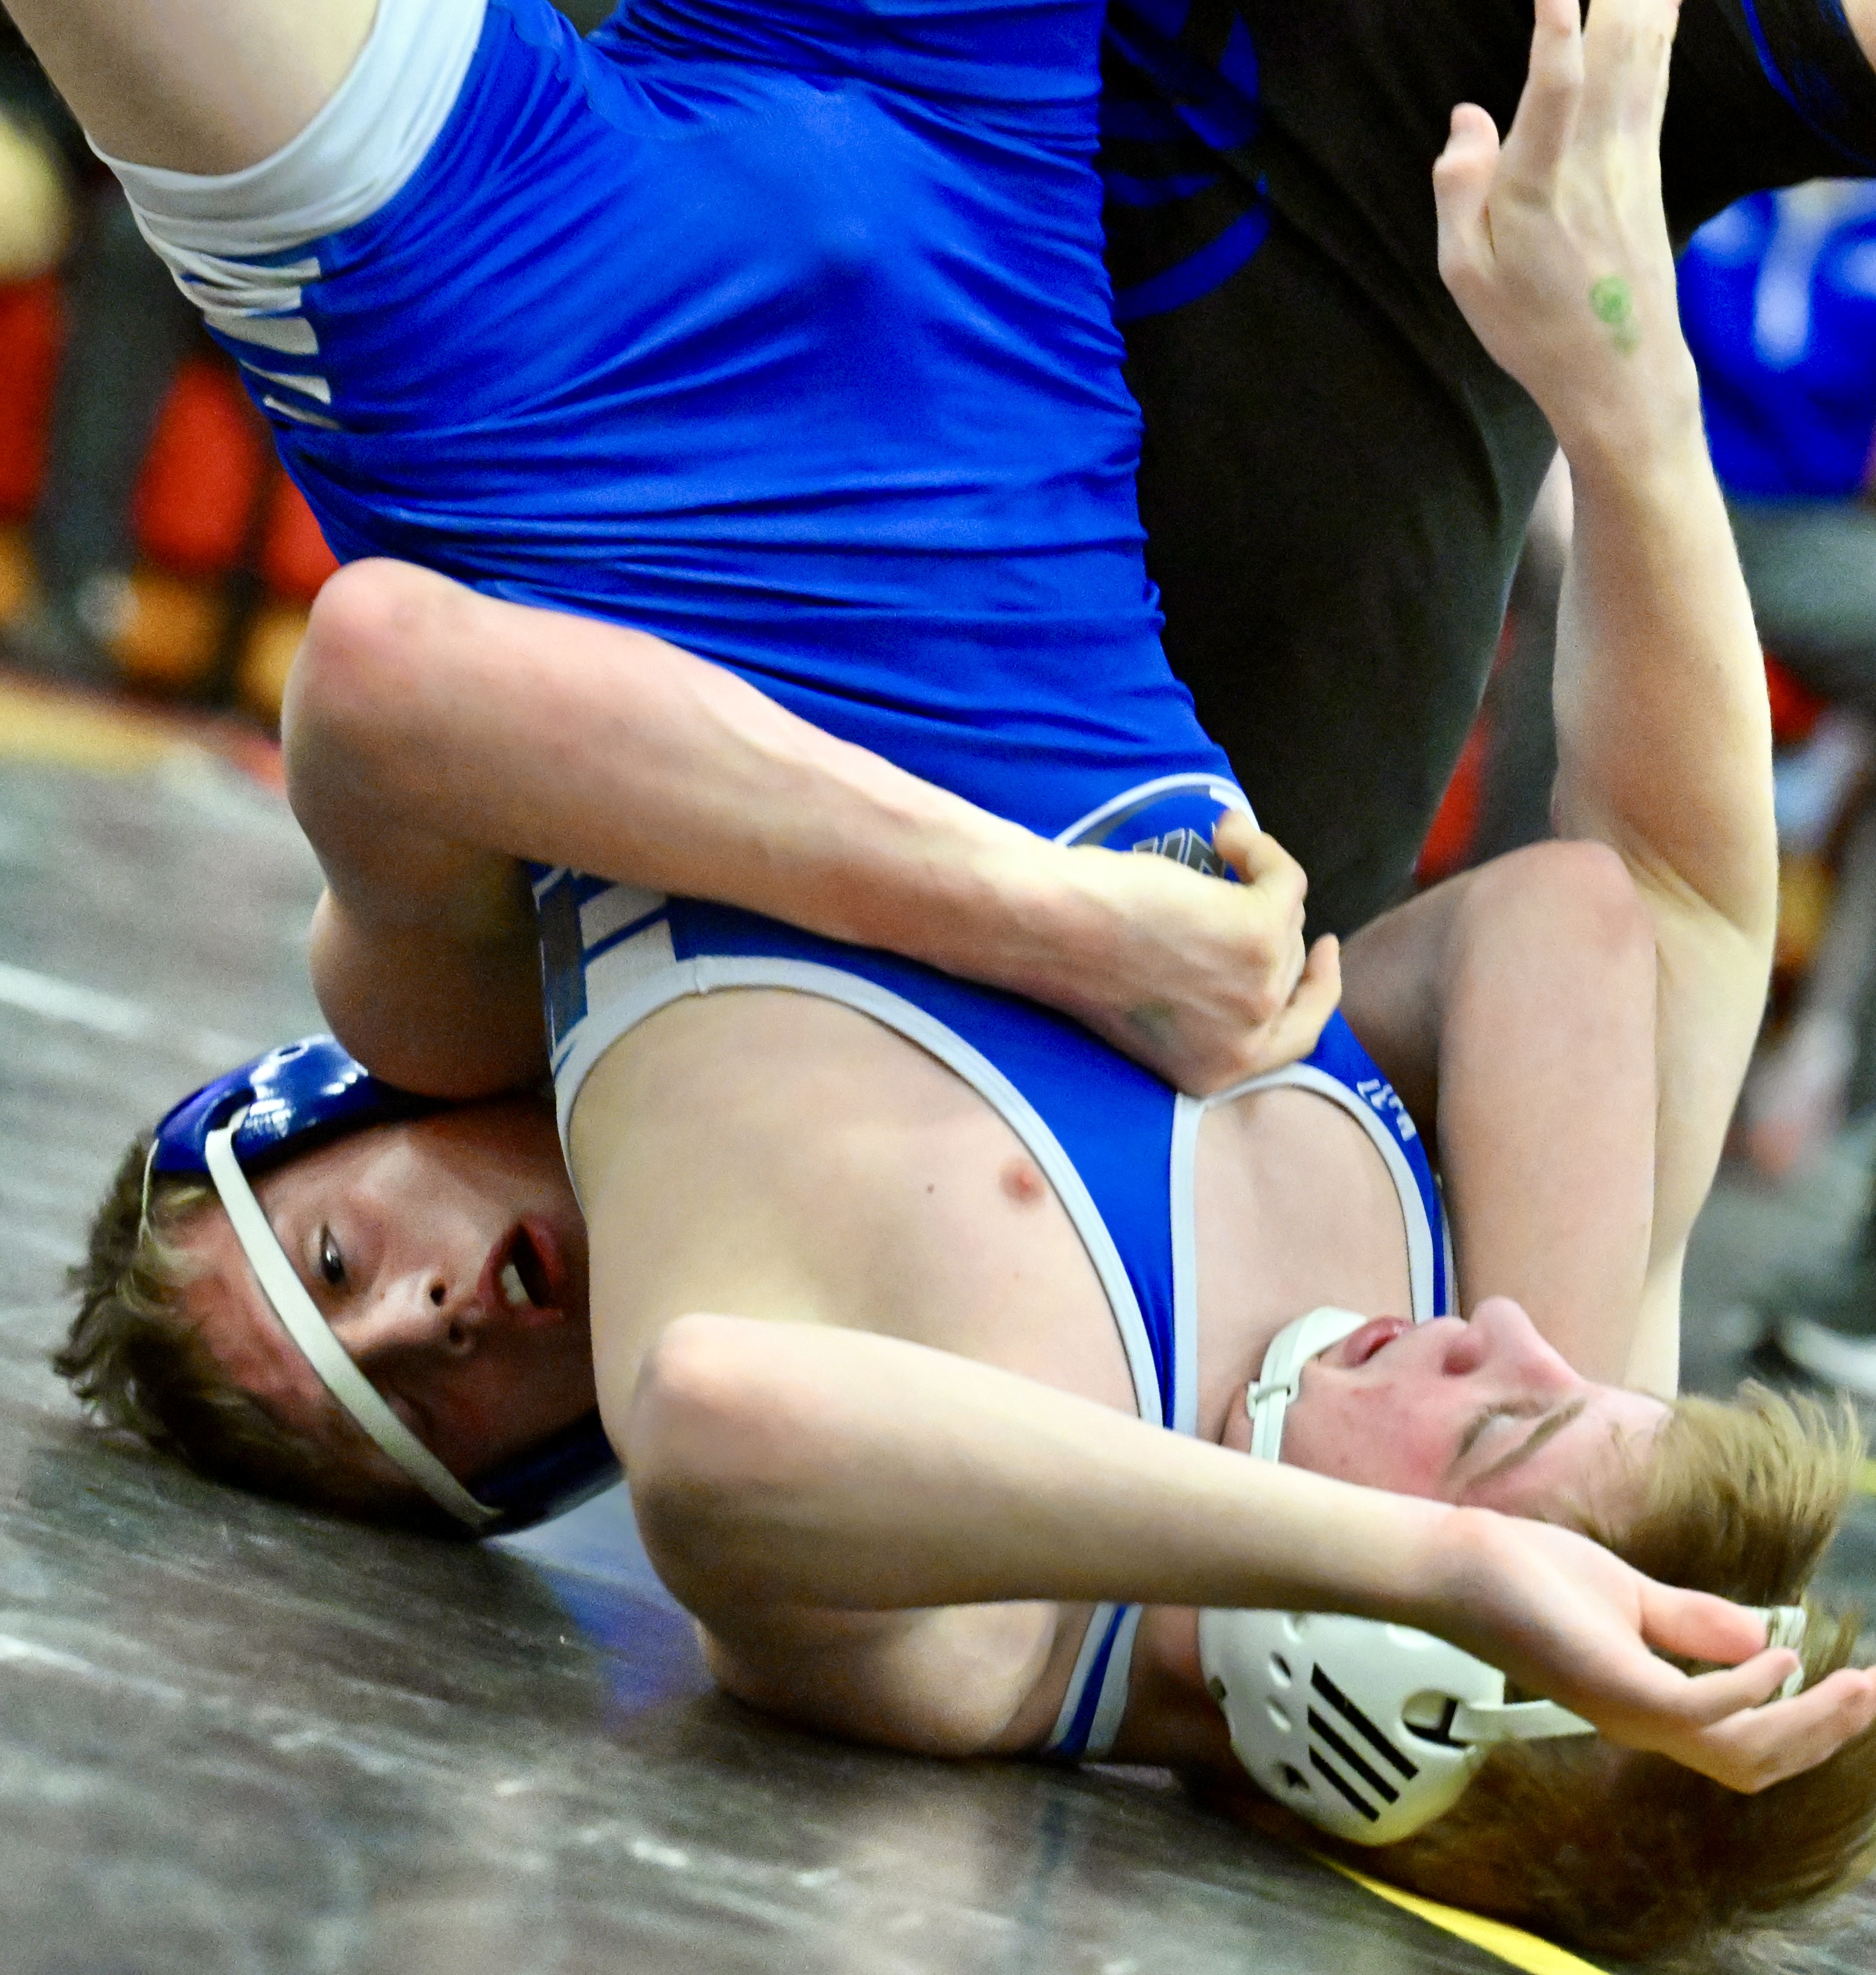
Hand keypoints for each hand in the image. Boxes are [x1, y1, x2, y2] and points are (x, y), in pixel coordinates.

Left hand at [1021, 814, 1340, 1094]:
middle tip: (1264, 887)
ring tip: (1222, 846)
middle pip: (1292, 972)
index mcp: (1216, 1073)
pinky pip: (1286, 879)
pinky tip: (1226, 831)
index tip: (1320, 953)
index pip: (1294, 1039)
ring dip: (1262, 880)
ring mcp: (1257, 992)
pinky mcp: (1259, 934)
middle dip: (1276, 926)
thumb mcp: (1157, 1005)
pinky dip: (1260, 848)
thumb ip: (1209, 1003)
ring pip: (1289, 922)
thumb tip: (1251, 954)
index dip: (1314, 993)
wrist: (1047, 929)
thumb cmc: (1078, 957)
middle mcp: (1245, 1046)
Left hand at [1425, 1509, 1875, 1792]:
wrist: (1457, 1562)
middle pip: (1756, 1760)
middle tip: (1875, 1694)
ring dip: (1806, 1722)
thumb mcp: (1629, 1596)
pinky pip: (1702, 1710)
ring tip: (1852, 1684)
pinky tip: (1776, 1655)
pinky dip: (1749, 1689)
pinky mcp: (1615, 1687)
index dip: (1806, 1723)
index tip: (1858, 1688)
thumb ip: (1691, 1624)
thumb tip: (1766, 1638)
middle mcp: (1644, 1720)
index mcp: (1649, 1702)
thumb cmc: (1527, 1574)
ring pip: (1741, 1749)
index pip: (1744, 1738)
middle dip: (1824, 1734)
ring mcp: (1629, 1709)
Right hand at [1432, 0, 1699, 461]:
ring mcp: (1630, 154)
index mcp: (1541, 186)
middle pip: (1618, 44)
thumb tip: (1466, 116)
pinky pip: (1655, 68)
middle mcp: (1596, 158)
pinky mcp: (1647, 159)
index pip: (1557, 89)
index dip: (1558, 29)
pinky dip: (1658, 21)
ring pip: (1645, 46)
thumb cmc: (1531, 329)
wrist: (1619, 371)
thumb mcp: (1465, 276)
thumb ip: (1459, 191)